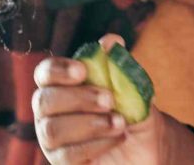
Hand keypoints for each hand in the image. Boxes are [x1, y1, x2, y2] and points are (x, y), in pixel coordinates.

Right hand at [33, 34, 193, 163]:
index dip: (58, 70)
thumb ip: (120, 66)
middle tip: (109, 99)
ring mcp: (53, 140)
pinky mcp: (62, 163)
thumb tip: (110, 41)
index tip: (83, 71)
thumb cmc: (134, 112)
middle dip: (78, 98)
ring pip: (52, 130)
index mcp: (63, 86)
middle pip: (43, 101)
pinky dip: (95, 145)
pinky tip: (117, 138)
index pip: (45, 73)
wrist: (150, 147)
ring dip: (88, 124)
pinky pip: (66, 156)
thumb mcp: (134, 89)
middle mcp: (51, 112)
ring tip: (119, 122)